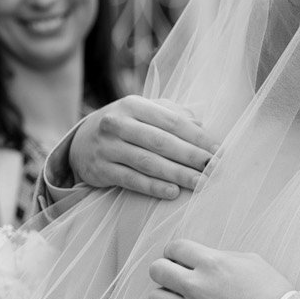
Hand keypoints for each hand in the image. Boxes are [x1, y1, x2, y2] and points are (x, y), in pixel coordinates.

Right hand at [68, 97, 213, 198]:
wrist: (81, 142)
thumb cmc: (124, 126)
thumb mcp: (143, 113)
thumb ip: (171, 115)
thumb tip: (201, 125)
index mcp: (134, 105)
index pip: (172, 121)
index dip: (197, 137)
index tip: (219, 151)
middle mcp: (118, 124)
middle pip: (161, 142)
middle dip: (191, 156)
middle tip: (214, 169)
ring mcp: (108, 147)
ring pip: (148, 162)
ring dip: (177, 174)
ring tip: (200, 183)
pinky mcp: (101, 170)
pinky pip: (131, 180)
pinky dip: (153, 187)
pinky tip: (173, 193)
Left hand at [148, 241, 291, 298]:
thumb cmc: (273, 293)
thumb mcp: (252, 261)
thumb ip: (222, 257)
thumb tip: (202, 259)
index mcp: (212, 263)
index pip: (174, 248)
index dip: (175, 252)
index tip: (181, 260)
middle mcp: (198, 286)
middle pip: (157, 271)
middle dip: (164, 271)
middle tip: (175, 278)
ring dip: (166, 298)